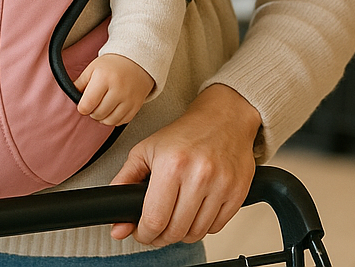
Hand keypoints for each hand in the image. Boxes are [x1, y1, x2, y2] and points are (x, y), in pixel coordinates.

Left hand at [75, 53, 153, 125]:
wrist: (137, 60)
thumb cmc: (113, 64)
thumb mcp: (93, 68)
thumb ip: (80, 83)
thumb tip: (70, 95)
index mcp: (103, 78)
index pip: (87, 105)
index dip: (82, 107)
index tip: (83, 104)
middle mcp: (117, 89)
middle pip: (98, 114)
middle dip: (93, 111)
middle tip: (94, 103)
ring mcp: (128, 99)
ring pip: (109, 121)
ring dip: (103, 117)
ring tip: (103, 106)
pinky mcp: (136, 106)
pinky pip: (121, 121)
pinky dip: (115, 118)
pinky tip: (114, 108)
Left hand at [109, 83, 259, 246]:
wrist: (223, 118)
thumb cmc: (185, 133)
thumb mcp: (146, 150)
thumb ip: (125, 183)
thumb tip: (118, 225)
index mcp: (172, 164)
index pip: (154, 220)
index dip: (143, 233)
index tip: (141, 231)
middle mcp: (198, 175)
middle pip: (175, 231)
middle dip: (161, 236)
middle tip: (157, 227)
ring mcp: (221, 185)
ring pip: (196, 233)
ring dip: (182, 232)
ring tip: (176, 216)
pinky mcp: (237, 192)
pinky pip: (216, 228)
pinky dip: (203, 226)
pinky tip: (196, 210)